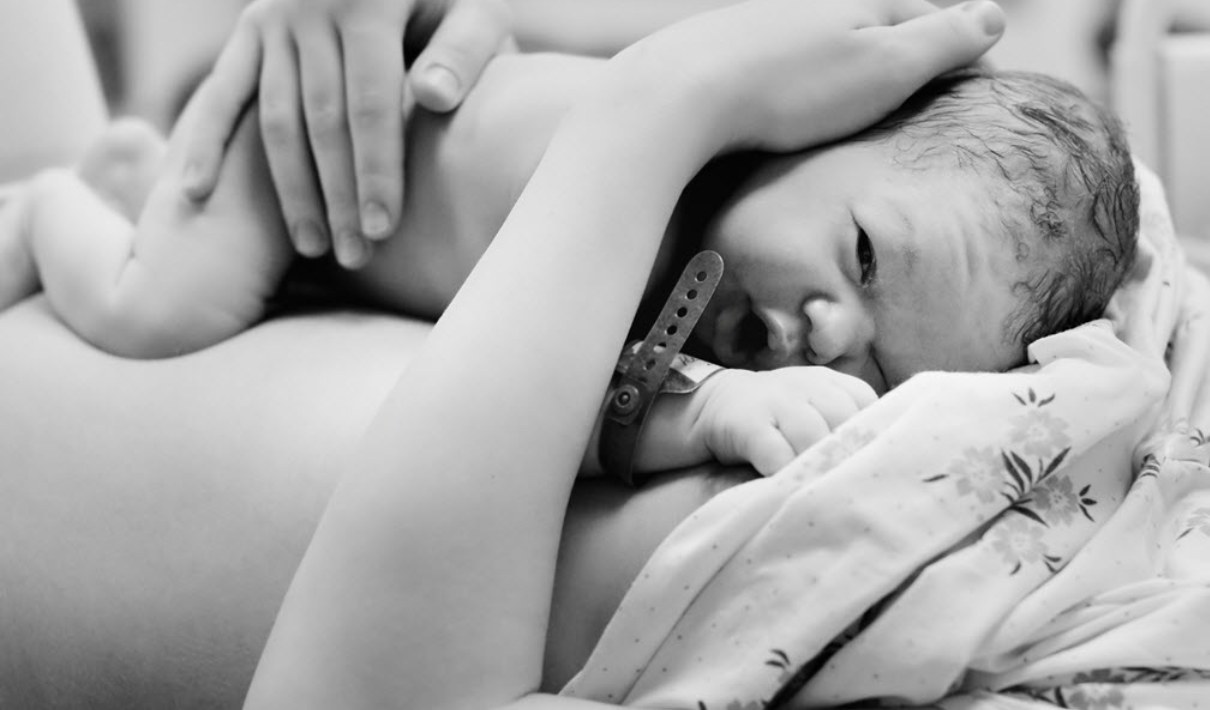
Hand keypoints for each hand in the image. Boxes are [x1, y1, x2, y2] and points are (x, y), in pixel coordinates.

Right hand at [178, 0, 512, 267]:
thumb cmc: (447, 0)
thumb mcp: (475, 10)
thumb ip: (464, 50)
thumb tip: (433, 96)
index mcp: (368, 2)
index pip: (370, 104)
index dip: (375, 171)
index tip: (382, 230)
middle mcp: (309, 7)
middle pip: (322, 121)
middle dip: (338, 196)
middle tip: (354, 256)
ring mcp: (271, 19)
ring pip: (275, 120)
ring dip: (291, 189)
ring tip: (313, 247)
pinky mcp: (248, 30)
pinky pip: (222, 95)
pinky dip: (205, 143)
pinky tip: (195, 194)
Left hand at [619, 0, 1004, 154]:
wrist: (679, 95)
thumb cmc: (789, 87)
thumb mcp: (883, 66)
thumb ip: (940, 42)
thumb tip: (996, 13)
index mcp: (858, 3)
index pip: (926, 20)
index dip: (957, 52)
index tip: (980, 87)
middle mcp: (809, 7)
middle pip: (873, 33)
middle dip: (903, 61)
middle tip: (930, 99)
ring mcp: (763, 30)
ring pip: (823, 51)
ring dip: (848, 76)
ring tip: (867, 111)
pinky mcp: (725, 60)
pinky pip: (781, 72)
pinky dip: (801, 90)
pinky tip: (795, 113)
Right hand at [690, 367, 876, 475]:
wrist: (713, 404)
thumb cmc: (777, 417)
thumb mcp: (814, 407)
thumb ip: (846, 424)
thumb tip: (888, 458)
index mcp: (830, 382)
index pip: (867, 402)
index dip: (873, 435)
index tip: (873, 462)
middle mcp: (806, 385)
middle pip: (844, 419)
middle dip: (850, 455)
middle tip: (853, 487)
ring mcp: (776, 401)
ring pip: (812, 435)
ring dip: (820, 467)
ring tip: (825, 493)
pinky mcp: (749, 423)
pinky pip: (775, 452)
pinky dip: (787, 473)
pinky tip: (791, 487)